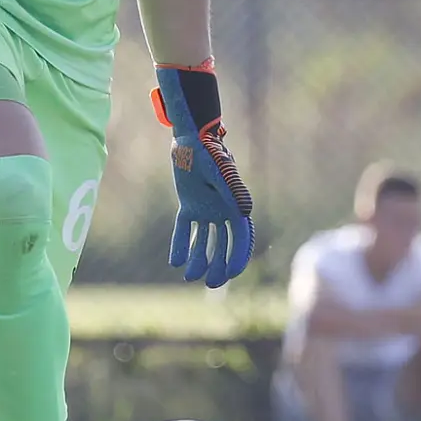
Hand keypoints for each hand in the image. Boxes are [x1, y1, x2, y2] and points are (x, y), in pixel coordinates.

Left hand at [151, 63, 253, 287]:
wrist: (190, 137)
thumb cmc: (208, 151)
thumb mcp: (219, 171)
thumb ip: (232, 190)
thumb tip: (246, 213)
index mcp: (235, 204)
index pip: (240, 237)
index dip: (237, 257)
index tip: (230, 274)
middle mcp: (223, 209)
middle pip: (224, 244)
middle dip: (219, 265)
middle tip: (210, 284)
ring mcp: (207, 208)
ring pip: (205, 240)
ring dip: (200, 259)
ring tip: (190, 277)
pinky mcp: (189, 205)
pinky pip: (185, 229)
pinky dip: (181, 244)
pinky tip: (174, 262)